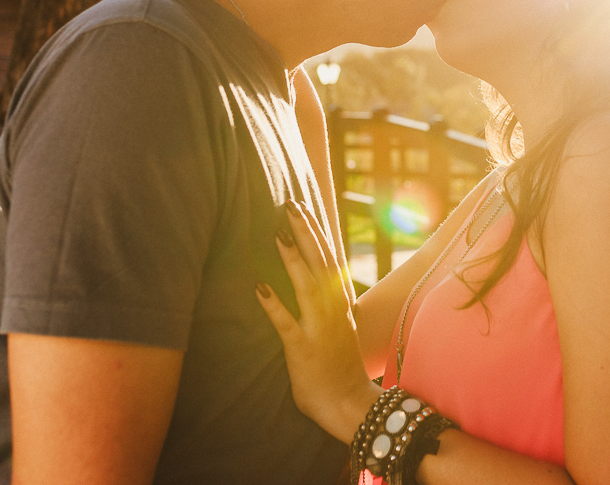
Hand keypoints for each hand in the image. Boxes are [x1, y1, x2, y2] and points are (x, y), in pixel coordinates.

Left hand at [257, 200, 379, 441]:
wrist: (349, 404)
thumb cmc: (340, 368)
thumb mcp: (339, 327)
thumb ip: (329, 304)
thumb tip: (317, 282)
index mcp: (341, 302)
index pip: (329, 258)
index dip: (316, 231)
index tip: (304, 208)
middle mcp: (333, 309)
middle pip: (320, 262)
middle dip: (305, 232)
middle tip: (290, 204)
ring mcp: (320, 327)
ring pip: (307, 285)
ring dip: (293, 258)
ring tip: (278, 233)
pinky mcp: (303, 348)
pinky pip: (286, 324)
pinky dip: (274, 305)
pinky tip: (259, 287)